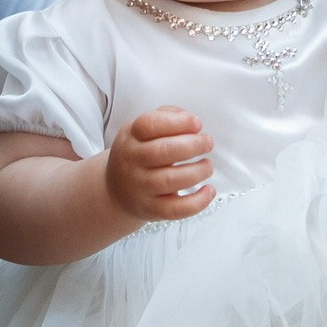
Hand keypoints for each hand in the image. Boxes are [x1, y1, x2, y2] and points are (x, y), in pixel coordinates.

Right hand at [104, 107, 213, 221]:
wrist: (116, 191)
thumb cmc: (137, 155)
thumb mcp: (141, 131)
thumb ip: (165, 117)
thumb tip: (188, 118)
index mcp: (131, 137)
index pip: (149, 124)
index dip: (177, 122)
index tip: (198, 123)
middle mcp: (132, 161)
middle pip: (163, 151)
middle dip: (192, 145)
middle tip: (208, 143)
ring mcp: (140, 187)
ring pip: (170, 180)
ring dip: (197, 171)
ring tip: (207, 165)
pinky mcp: (150, 209)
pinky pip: (175, 209)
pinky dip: (197, 202)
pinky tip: (209, 190)